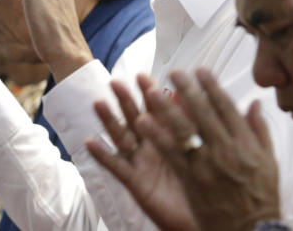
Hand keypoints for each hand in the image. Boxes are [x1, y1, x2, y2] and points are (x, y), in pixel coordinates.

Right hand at [85, 78, 197, 230]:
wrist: (196, 216)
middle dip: (126, 100)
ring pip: (122, 137)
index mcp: (166, 135)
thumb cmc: (202, 182)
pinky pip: (116, 166)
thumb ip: (194, 123)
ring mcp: (140, 162)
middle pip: (135, 118)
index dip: (148, 93)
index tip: (141, 75)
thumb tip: (196, 96)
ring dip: (110, 120)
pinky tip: (90, 141)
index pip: (156, 109)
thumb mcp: (200, 149)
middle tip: (115, 82)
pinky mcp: (134, 181)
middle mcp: (150, 146)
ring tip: (99, 103)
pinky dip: (102, 154)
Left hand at [146, 70, 279, 230]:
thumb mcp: (269, 162)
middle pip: (203, 113)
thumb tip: (254, 102)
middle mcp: (226, 149)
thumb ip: (259, 130)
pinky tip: (143, 121)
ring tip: (150, 90)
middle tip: (174, 72)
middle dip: (187, 90)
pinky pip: (171, 153)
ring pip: (184, 130)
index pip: (226, 107)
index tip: (200, 70)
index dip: (212, 87)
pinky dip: (156, 136)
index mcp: (245, 143)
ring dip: (166, 108)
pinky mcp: (191, 179)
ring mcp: (207, 164)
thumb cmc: (261, 196)